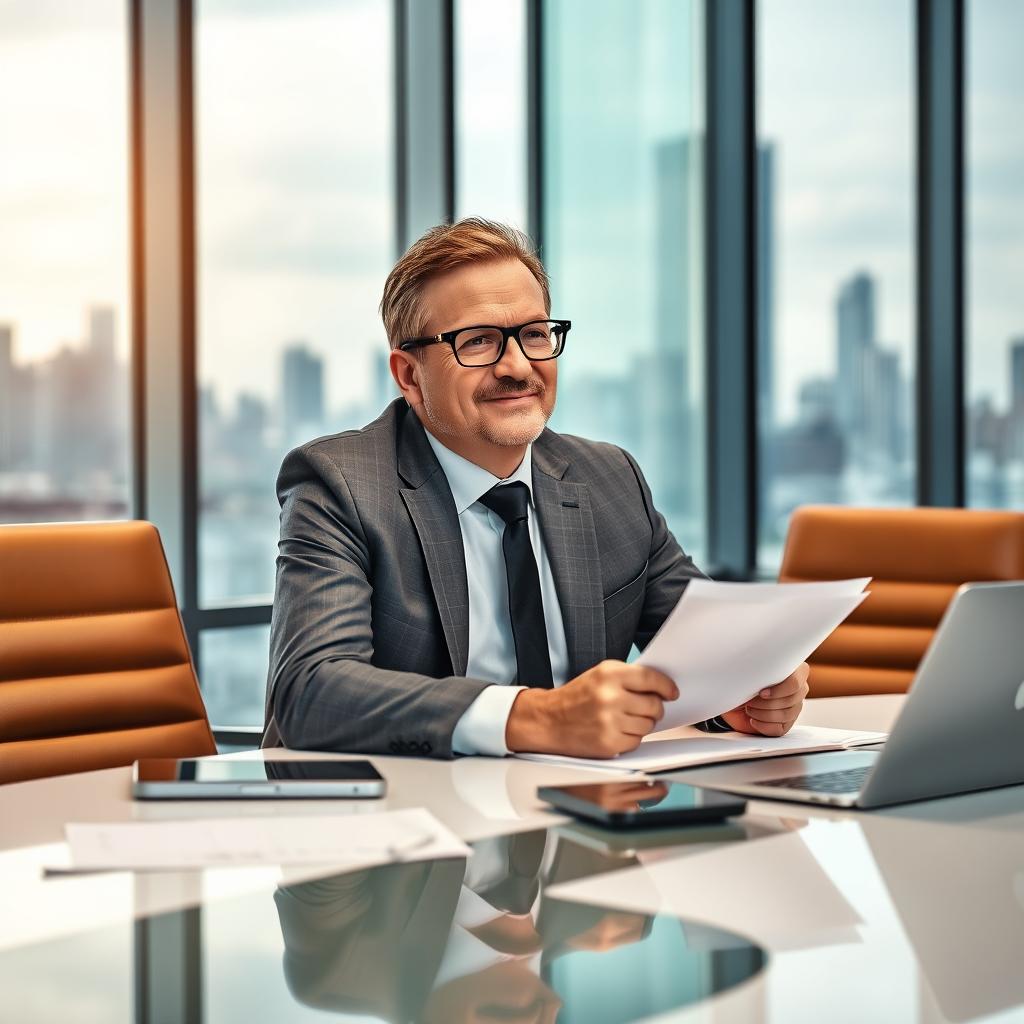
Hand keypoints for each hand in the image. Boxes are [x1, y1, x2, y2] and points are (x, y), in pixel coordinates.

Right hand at [505, 660, 677, 757]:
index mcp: (609, 674)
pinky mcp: (609, 742)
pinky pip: (636, 741)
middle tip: (645, 707)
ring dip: (642, 723)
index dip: (666, 686)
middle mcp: (610, 696)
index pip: (651, 678)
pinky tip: (615, 730)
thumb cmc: (576, 697)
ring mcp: (609, 721)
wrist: (548, 720)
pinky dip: (630, 738)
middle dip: (654, 708)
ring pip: (647, 724)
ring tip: (624, 719)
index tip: (672, 692)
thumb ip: (629, 678)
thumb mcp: (599, 675)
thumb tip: (661, 688)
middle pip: (654, 705)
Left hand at [720, 662, 809, 736]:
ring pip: (786, 714)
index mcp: (793, 670)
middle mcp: (798, 688)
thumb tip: (752, 665)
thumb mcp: (747, 670)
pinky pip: (780, 729)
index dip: (778, 691)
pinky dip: (763, 726)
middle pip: (791, 699)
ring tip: (749, 708)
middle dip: (765, 703)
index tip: (761, 693)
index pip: (795, 682)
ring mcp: (794, 707)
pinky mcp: (786, 723)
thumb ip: (755, 668)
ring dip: (762, 713)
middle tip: (749, 701)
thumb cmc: (743, 679)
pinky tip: (753, 720)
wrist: (733, 697)